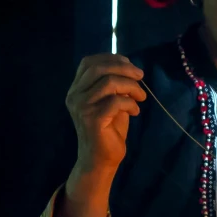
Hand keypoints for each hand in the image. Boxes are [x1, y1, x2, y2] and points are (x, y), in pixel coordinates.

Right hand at [66, 54, 145, 174]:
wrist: (101, 159)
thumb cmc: (108, 130)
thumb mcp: (112, 101)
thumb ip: (114, 85)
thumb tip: (129, 68)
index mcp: (76, 89)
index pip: (89, 62)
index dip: (111, 58)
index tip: (130, 65)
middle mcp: (74, 96)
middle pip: (99, 68)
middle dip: (124, 68)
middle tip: (141, 77)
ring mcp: (81, 107)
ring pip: (109, 82)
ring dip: (131, 86)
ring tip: (141, 97)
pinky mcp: (92, 119)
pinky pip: (115, 101)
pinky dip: (131, 104)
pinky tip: (135, 112)